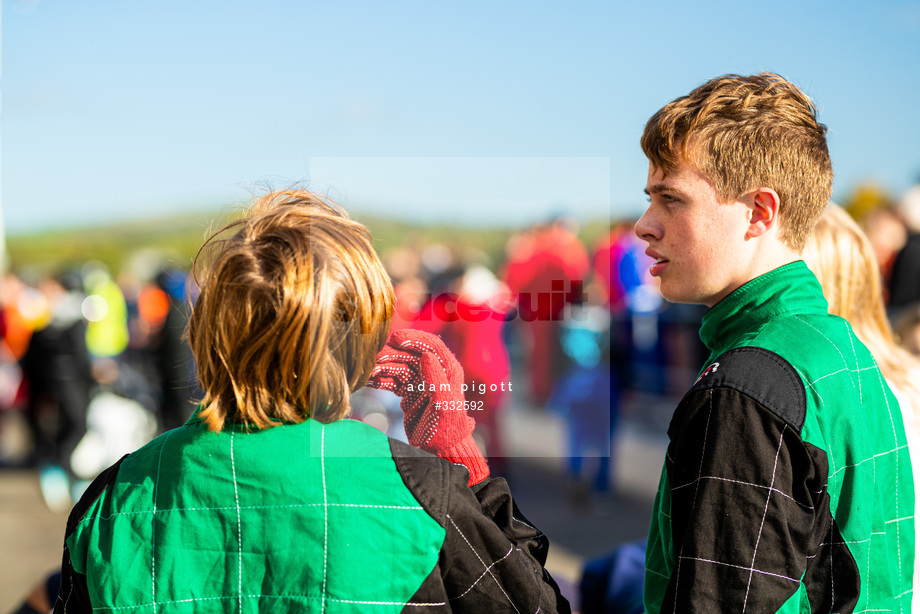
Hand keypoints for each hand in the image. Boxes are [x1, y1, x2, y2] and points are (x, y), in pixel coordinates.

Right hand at [368, 329, 488, 484]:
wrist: (439, 450)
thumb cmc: (446, 431)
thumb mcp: (443, 407)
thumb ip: (437, 381)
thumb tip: (427, 356)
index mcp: (448, 371)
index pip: (431, 345)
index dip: (414, 338)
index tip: (395, 338)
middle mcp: (434, 372)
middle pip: (410, 354)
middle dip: (392, 354)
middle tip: (375, 358)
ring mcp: (421, 382)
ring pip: (398, 366)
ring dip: (383, 367)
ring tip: (368, 371)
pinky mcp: (409, 392)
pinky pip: (392, 379)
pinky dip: (381, 379)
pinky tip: (368, 380)